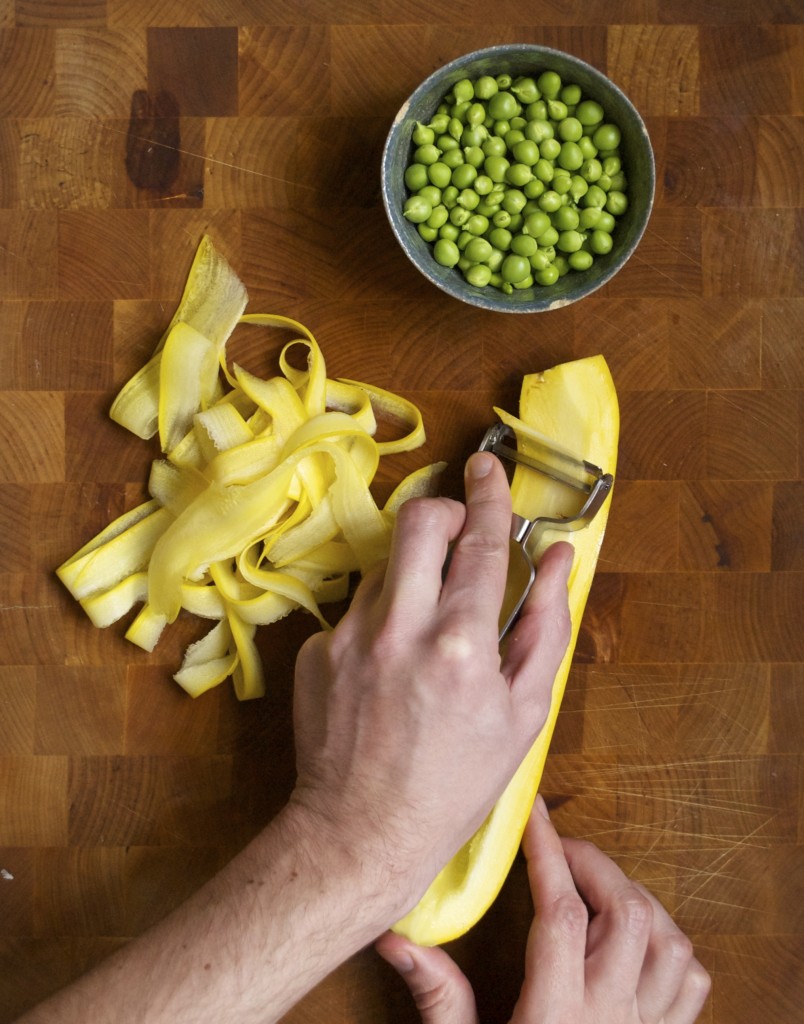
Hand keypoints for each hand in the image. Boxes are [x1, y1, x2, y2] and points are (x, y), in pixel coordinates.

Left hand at [286, 451, 572, 923]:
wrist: (360, 833)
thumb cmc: (455, 783)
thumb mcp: (522, 713)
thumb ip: (545, 626)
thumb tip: (558, 559)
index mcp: (460, 644)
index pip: (481, 542)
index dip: (491, 496)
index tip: (489, 467)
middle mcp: (398, 627)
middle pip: (417, 521)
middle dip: (444, 510)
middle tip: (459, 532)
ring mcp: (347, 636)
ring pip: (386, 568)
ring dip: (414, 579)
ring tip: (427, 637)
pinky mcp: (315, 650)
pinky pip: (356, 611)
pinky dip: (381, 623)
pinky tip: (389, 672)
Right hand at [377, 796, 710, 1022]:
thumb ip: (438, 998)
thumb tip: (398, 939)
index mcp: (556, 1018)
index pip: (560, 913)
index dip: (546, 852)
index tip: (532, 815)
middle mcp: (611, 1018)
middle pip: (626, 912)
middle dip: (593, 863)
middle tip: (557, 849)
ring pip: (668, 939)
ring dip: (635, 897)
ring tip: (594, 886)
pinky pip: (690, 981)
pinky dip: (670, 942)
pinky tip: (634, 937)